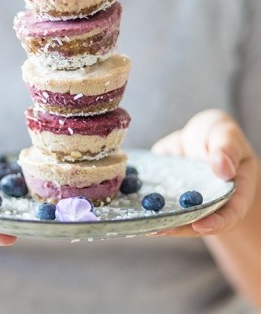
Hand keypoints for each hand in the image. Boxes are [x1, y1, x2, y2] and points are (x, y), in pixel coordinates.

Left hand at [150, 110, 257, 237]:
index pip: (230, 214)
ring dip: (159, 220)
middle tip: (161, 228)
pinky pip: (155, 199)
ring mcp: (184, 200)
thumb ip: (226, 149)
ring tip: (143, 222)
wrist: (200, 134)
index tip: (200, 225)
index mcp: (234, 193)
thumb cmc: (219, 134)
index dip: (217, 223)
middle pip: (198, 220)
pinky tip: (130, 204)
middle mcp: (208, 203)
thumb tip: (223, 169)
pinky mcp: (164, 191)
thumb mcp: (226, 135)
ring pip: (174, 214)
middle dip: (179, 227)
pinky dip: (142, 203)